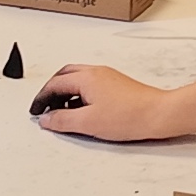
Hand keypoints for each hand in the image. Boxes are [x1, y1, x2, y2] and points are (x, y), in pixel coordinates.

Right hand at [27, 57, 195, 142]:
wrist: (159, 114)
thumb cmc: (129, 116)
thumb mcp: (88, 122)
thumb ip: (62, 120)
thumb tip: (45, 119)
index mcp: (86, 77)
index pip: (55, 84)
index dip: (41, 98)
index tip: (35, 110)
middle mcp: (97, 72)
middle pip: (65, 75)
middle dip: (52, 90)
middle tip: (44, 105)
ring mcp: (108, 77)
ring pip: (79, 78)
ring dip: (66, 91)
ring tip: (62, 111)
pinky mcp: (117, 85)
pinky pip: (91, 84)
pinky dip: (80, 94)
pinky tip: (83, 110)